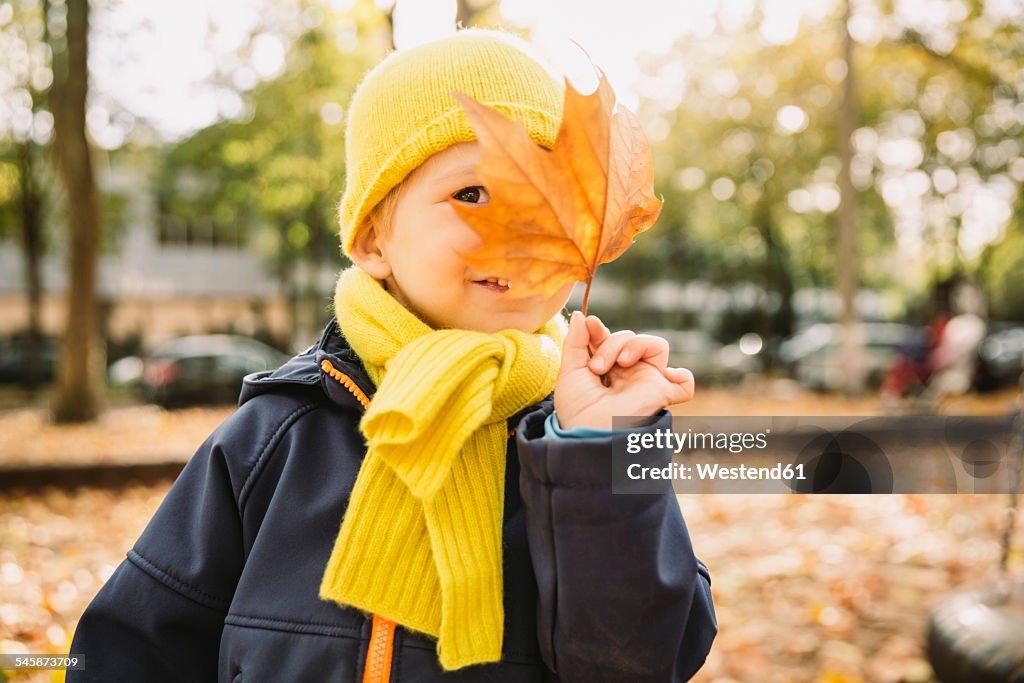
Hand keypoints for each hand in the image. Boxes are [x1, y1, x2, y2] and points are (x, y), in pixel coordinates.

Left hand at [554, 311, 694, 430]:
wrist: (587, 433)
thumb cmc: (576, 409)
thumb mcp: (570, 371)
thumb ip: (576, 342)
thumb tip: (581, 315)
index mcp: (607, 369)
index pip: (609, 338)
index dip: (599, 329)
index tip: (590, 324)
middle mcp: (628, 374)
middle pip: (629, 337)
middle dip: (611, 343)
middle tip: (597, 367)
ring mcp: (646, 382)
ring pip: (655, 345)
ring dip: (634, 345)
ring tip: (619, 364)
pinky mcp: (661, 393)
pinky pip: (684, 383)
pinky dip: (682, 376)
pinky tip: (665, 376)